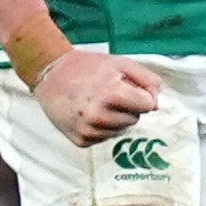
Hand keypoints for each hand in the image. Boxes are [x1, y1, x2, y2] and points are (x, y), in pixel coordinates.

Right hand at [34, 48, 162, 146]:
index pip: (148, 105)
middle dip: (127, 107)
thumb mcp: (122, 64)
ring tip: (97, 102)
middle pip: (135, 119)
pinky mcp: (80, 140)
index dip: (141, 95)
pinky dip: (101, 128)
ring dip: (115, 118)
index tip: (127, 86)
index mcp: (112, 95)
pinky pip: (104, 138)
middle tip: (108, 93)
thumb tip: (155, 106)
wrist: (50, 74)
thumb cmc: (88, 67)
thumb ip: (148, 81)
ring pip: (121, 130)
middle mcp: (99, 116)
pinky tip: (88, 113)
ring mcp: (88, 130)